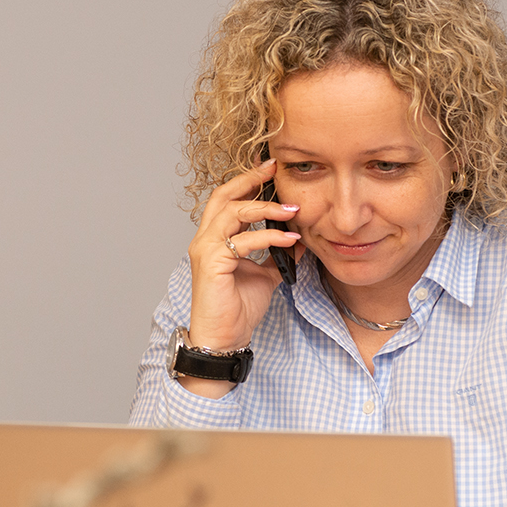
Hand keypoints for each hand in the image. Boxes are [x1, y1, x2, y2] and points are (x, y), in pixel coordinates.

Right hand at [182, 158, 302, 384]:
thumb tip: (301, 240)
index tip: (270, 169)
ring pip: (233, 213)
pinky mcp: (212, 264)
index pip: (227, 200)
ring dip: (266, 208)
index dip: (247, 182)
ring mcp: (205, 249)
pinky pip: (243, 241)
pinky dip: (269, 237)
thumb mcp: (265, 275)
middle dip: (249, 179)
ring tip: (293, 209)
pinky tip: (290, 240)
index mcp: (215, 239)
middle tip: (274, 168)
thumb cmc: (237, 308)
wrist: (224, 338)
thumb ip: (277, 255)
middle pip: (223, 196)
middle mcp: (205, 239)